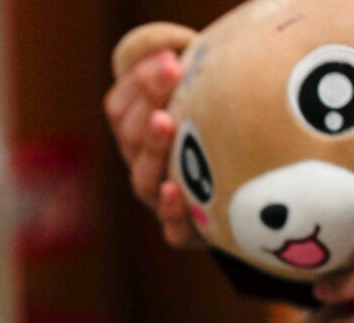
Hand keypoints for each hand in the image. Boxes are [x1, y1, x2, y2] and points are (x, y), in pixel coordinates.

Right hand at [104, 49, 201, 248]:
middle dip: (149, 102)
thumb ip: (177, 84)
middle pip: (130, 137)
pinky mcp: (184, 232)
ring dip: (153, 148)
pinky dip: (172, 211)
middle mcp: (141, 167)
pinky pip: (171, 229)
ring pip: (144, 178)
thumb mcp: (196, 107)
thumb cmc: (215, 138)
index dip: (139, 82)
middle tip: (170, 72)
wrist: (238, 200)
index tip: (169, 58)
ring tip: (165, 122)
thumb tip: (171, 55)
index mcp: (136, 137)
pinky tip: (174, 189)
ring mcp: (159, 200)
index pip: (120, 108)